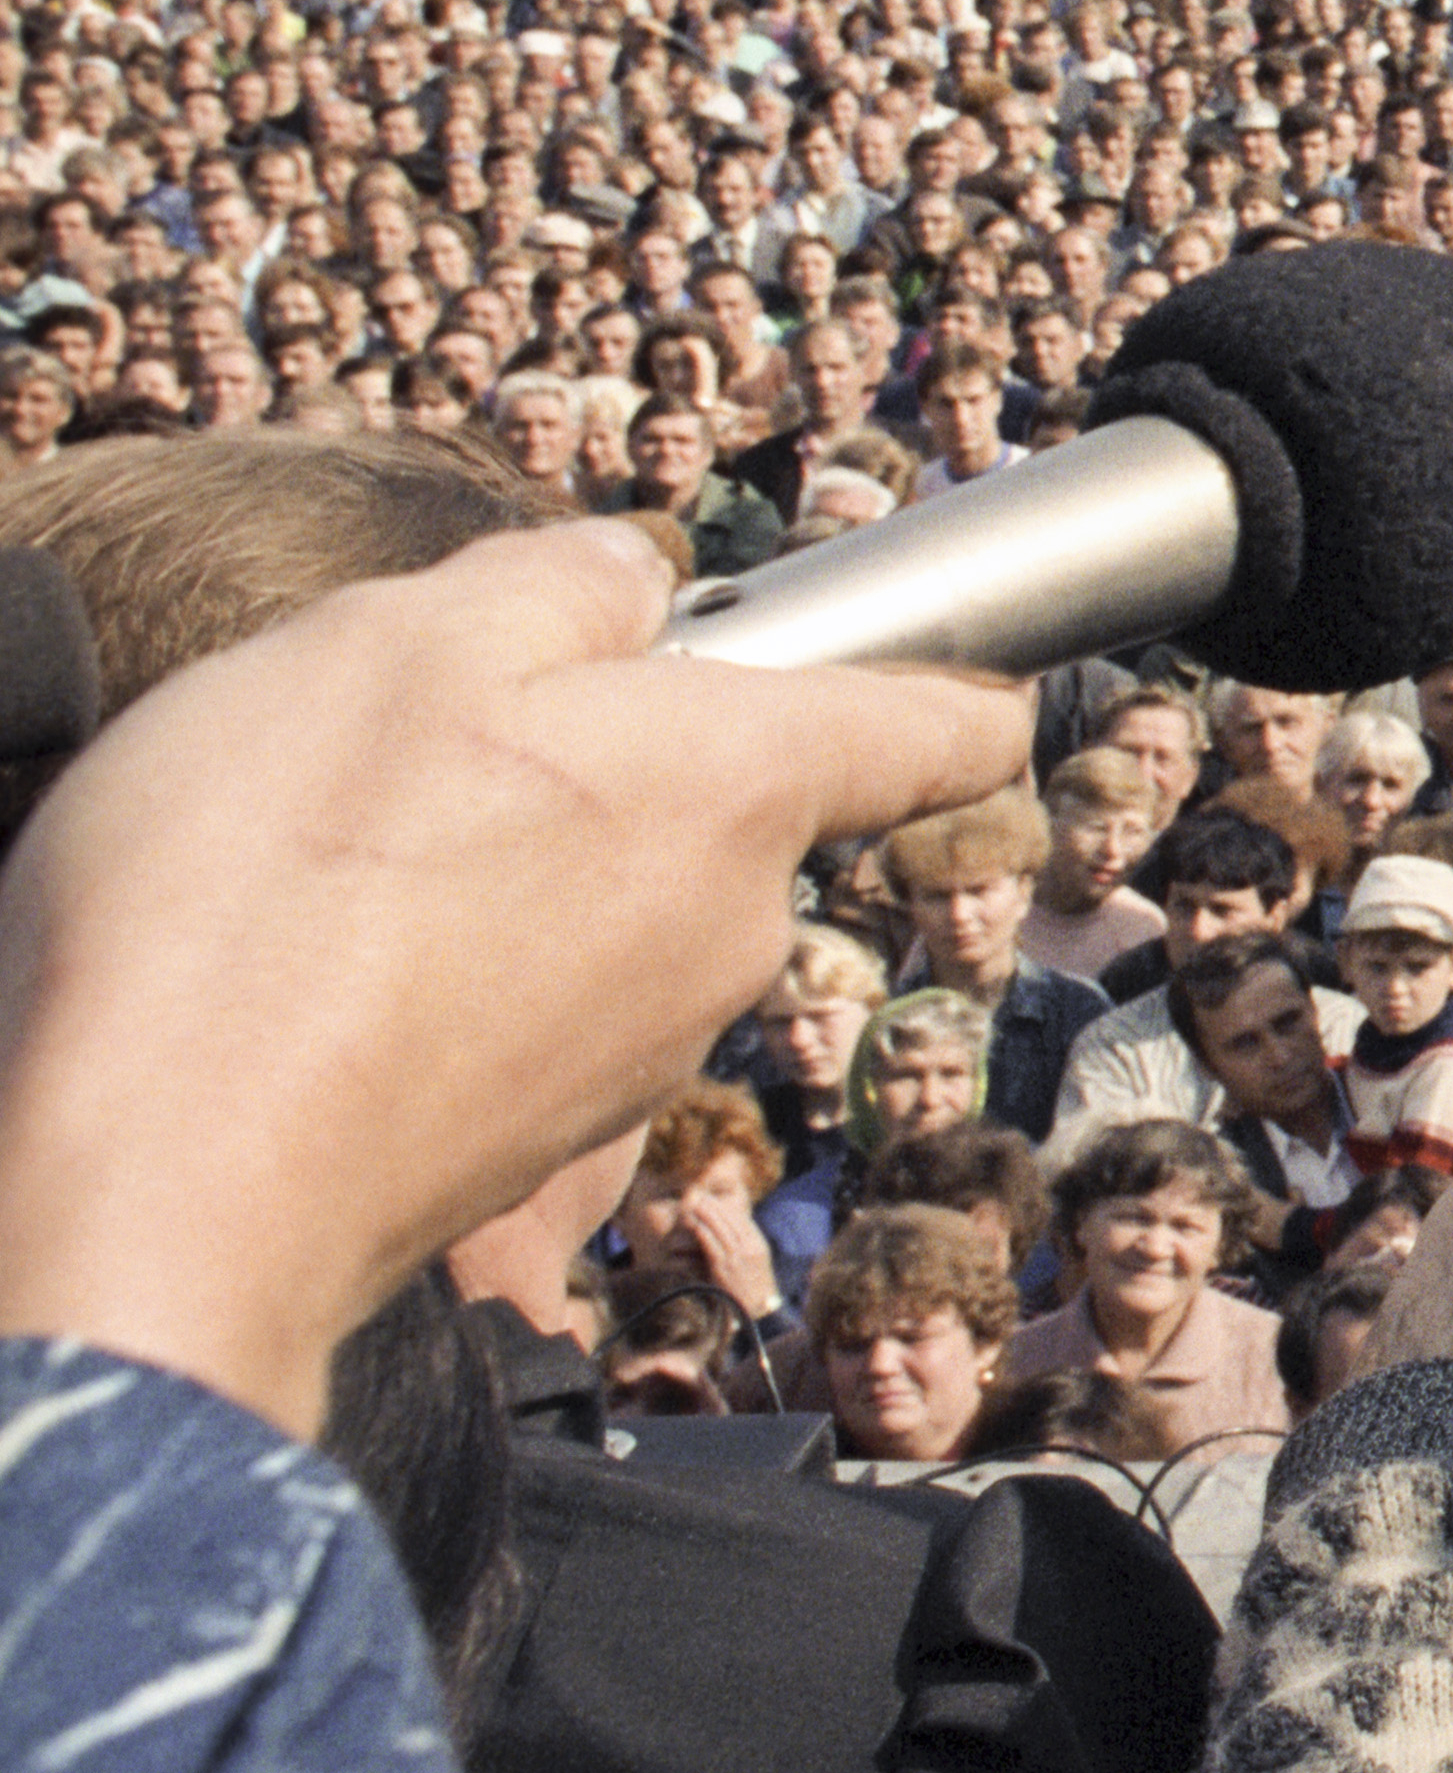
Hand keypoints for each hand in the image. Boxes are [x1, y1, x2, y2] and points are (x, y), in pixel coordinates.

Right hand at [0, 519, 1024, 1435]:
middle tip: (436, 725)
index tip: (971, 664)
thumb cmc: (279, 894)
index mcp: (740, 786)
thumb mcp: (404, 639)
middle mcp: (730, 928)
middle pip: (723, 798)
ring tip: (338, 852)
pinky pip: (527, 1000)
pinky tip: (320, 958)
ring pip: (612, 897)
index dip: (956, 678)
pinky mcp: (537, 1137)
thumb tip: (627, 581)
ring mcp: (642, 1049)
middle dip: (613, 748)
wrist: (160, 1192)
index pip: (935, 729)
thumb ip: (553, 583)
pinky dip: (449, 964)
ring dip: (515, 857)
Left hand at [676, 1186, 781, 1320]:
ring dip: (707, 1215)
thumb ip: (746, 1247)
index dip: (728, 1209)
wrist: (757, 1311)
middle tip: (702, 1196)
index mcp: (759, 1246)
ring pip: (721, 1229)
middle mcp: (750, 1249)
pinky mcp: (724, 1268)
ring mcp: (737, 1258)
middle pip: (732, 1221)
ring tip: (696, 1204)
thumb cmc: (753, 1289)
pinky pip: (712, 1245)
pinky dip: (704, 1232)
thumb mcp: (756, 1264)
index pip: (743, 1221)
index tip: (716, 1200)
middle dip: (716, 1207)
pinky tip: (695, 1224)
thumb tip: (730, 1233)